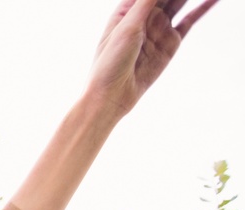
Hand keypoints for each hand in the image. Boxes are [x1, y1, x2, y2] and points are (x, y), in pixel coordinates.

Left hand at [88, 0, 215, 115]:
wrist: (114, 94)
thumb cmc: (111, 61)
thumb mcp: (127, 27)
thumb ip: (145, 2)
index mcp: (127, 10)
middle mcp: (144, 17)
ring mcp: (159, 29)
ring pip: (179, 3)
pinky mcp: (171, 42)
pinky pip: (190, 20)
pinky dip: (203, 8)